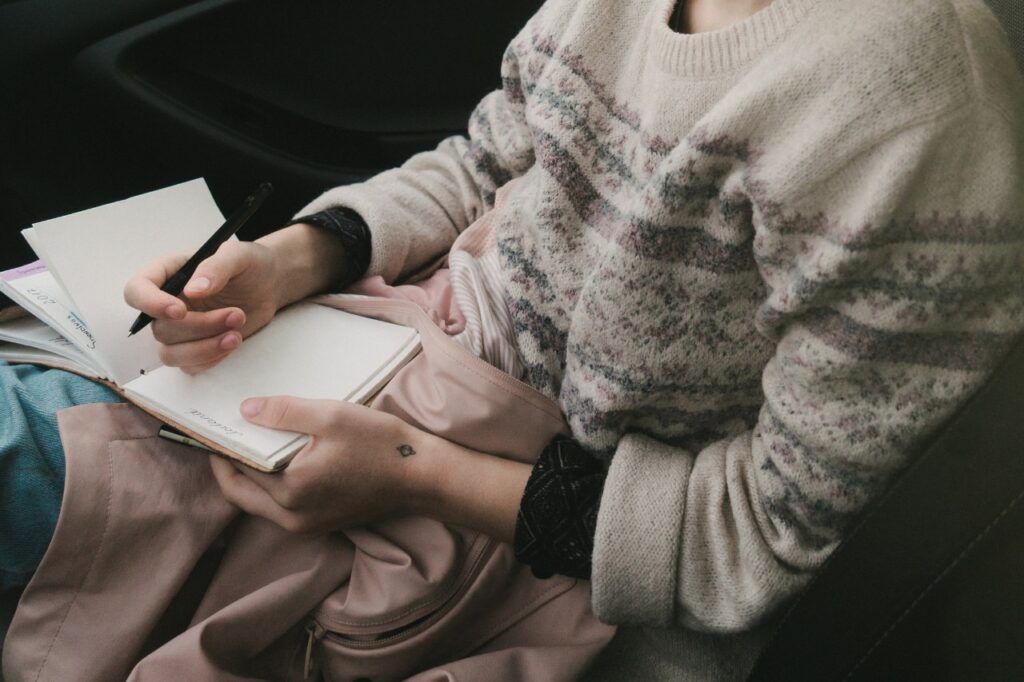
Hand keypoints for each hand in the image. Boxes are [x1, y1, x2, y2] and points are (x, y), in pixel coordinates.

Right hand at [124, 240, 283, 373]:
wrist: (269, 285)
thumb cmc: (250, 265)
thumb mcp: (238, 255)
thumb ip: (215, 267)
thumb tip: (193, 290)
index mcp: (167, 274)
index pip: (136, 291)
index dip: (151, 304)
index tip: (180, 311)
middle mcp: (166, 303)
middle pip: (161, 329)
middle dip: (201, 327)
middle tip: (237, 314)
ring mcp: (180, 329)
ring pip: (171, 354)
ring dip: (204, 349)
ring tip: (236, 335)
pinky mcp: (195, 347)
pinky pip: (189, 366)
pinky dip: (211, 359)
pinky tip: (232, 342)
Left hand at [209, 396, 433, 533]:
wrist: (420, 475)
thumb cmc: (379, 443)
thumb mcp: (330, 416)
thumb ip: (283, 412)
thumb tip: (245, 410)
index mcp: (290, 491)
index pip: (236, 470)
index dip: (220, 446)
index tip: (210, 425)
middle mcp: (292, 517)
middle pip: (239, 494)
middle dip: (225, 465)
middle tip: (221, 436)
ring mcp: (305, 526)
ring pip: (257, 504)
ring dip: (247, 477)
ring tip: (247, 444)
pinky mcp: (318, 525)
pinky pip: (278, 508)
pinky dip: (269, 486)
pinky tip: (275, 460)